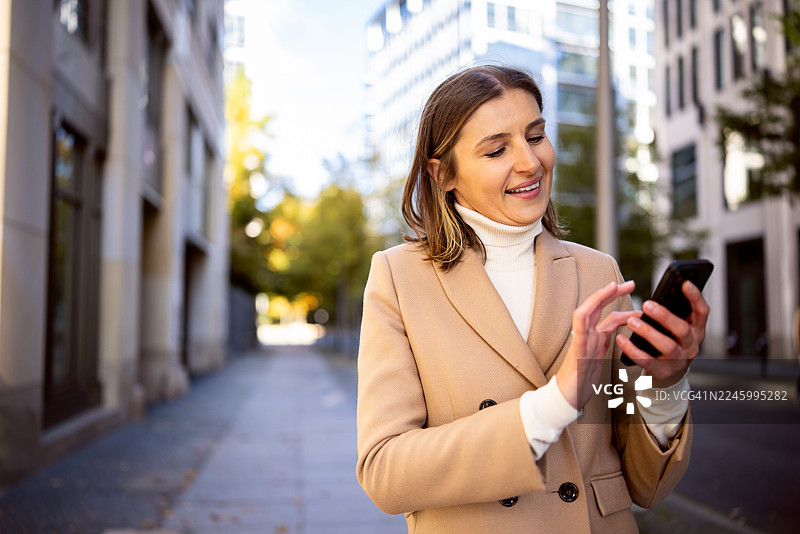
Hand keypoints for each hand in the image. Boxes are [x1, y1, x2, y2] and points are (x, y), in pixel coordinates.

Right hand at [556, 281, 640, 409]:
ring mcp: (580, 343)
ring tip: (612, 288)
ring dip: (597, 299)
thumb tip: (616, 328)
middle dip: (612, 292)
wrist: (568, 398)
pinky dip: (580, 321)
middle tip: (630, 283)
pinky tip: (584, 312)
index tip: (630, 288)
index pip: (606, 312)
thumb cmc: (582, 380)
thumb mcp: (598, 356)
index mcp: (593, 336)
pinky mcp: (576, 354)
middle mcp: (586, 336)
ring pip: (585, 314)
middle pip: (596, 307)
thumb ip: (603, 340)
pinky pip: (577, 335)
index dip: (617, 299)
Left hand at [616, 281, 709, 387]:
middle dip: (665, 316)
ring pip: (667, 345)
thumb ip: (673, 314)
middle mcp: (691, 345)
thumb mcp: (677, 330)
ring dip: (648, 332)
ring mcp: (679, 360)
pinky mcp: (663, 372)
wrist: (668, 377)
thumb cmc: (670, 346)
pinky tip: (621, 340)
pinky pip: (647, 361)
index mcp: (696, 331)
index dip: (695, 298)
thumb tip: (659, 294)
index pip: (702, 312)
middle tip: (646, 304)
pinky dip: (633, 350)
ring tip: (632, 321)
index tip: (685, 283)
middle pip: (682, 329)